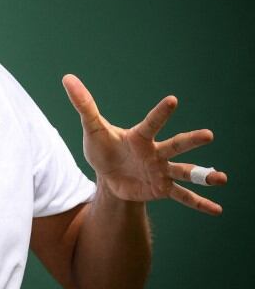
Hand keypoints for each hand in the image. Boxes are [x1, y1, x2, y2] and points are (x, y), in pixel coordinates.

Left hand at [62, 74, 227, 214]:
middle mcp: (156, 152)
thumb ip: (84, 105)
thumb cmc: (104, 148)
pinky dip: (200, 203)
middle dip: (191, 141)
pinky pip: (183, 196)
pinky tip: (217, 210)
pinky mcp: (162, 189)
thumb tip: (67, 78)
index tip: (172, 100)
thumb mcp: (92, 129)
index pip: (151, 123)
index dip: (160, 113)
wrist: (109, 177)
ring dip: (204, 175)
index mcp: (140, 137)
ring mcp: (162, 171)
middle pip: (175, 146)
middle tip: (208, 135)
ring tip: (221, 178)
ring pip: (185, 172)